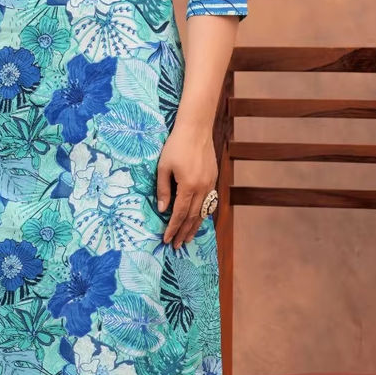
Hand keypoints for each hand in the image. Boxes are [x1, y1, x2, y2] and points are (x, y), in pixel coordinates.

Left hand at [155, 121, 217, 249]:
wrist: (196, 129)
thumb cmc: (176, 145)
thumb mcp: (163, 167)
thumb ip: (163, 189)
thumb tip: (162, 210)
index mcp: (188, 186)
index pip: (180, 214)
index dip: (173, 228)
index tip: (167, 239)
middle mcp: (202, 188)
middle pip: (193, 217)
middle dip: (183, 232)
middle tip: (177, 245)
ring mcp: (210, 184)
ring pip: (203, 212)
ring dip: (195, 227)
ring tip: (187, 238)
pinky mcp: (213, 179)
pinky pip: (208, 202)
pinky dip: (203, 214)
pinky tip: (198, 219)